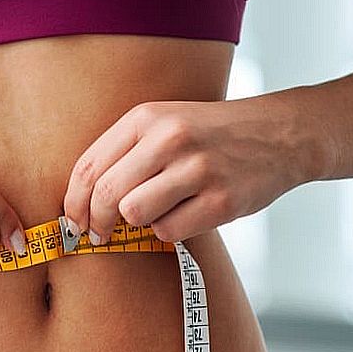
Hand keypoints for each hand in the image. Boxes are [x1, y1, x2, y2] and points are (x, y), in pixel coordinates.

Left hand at [62, 99, 305, 244]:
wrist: (281, 134)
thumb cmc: (211, 135)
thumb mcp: (165, 123)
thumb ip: (124, 153)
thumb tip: (80, 201)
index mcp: (147, 117)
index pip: (89, 166)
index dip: (73, 201)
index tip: (71, 221)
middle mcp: (170, 139)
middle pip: (107, 194)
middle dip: (95, 221)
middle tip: (97, 234)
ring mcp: (197, 170)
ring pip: (134, 213)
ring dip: (136, 223)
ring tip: (153, 212)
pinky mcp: (220, 201)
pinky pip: (169, 230)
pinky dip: (169, 230)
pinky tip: (185, 214)